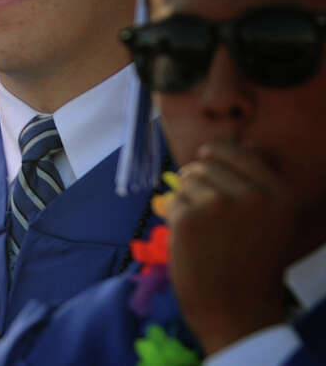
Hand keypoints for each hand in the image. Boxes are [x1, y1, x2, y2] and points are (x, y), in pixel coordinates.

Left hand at [166, 141, 297, 354]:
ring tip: (208, 233)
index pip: (235, 150)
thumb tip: (239, 142)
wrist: (236, 310)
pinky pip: (172, 201)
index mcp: (280, 194)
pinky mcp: (189, 219)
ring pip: (186, 181)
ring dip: (188, 201)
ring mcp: (219, 206)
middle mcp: (253, 196)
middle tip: (213, 221)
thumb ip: (258, 181)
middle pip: (204, 164)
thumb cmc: (251, 261)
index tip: (214, 174)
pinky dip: (176, 219)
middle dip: (200, 185)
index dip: (216, 157)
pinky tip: (194, 243)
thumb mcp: (273, 219)